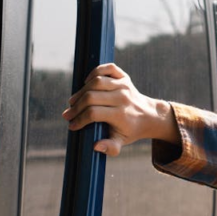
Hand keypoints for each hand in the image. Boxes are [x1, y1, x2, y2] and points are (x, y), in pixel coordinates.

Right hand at [62, 63, 177, 155]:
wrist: (148, 115)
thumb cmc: (131, 130)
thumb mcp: (122, 141)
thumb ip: (111, 148)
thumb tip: (95, 146)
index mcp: (121, 114)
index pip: (93, 113)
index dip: (79, 120)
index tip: (72, 126)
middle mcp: (122, 97)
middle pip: (91, 97)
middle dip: (76, 107)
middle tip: (68, 114)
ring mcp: (124, 85)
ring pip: (96, 82)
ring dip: (81, 91)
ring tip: (74, 101)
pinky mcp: (124, 76)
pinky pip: (107, 68)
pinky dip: (95, 72)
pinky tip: (86, 82)